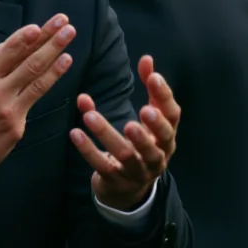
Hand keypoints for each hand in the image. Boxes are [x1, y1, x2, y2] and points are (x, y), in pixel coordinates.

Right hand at [0, 14, 77, 185]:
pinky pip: (36, 95)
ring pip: (34, 73)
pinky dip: (52, 76)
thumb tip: (5, 46)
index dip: (24, 37)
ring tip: (69, 37)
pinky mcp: (15, 124)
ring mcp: (5, 106)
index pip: (5, 51)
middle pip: (24, 57)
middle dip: (46, 37)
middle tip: (62, 22)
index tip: (39, 26)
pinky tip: (63, 63)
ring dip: (55, 52)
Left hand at [70, 56, 180, 210]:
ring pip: (126, 154)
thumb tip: (147, 58)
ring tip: (91, 116)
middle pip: (158, 141)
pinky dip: (88, 150)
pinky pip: (101, 165)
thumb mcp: (148, 118)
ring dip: (108, 134)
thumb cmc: (141, 143)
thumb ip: (150, 89)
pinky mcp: (115, 181)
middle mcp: (157, 155)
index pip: (172, 116)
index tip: (154, 76)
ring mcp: (137, 171)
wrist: (129, 189)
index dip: (164, 96)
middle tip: (143, 110)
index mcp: (166, 136)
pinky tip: (75, 132)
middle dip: (152, 126)